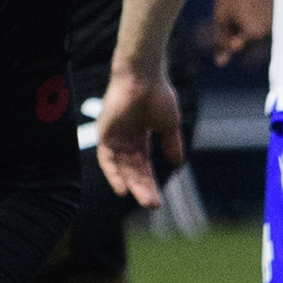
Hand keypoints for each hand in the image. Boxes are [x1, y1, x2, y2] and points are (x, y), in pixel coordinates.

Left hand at [95, 67, 182, 208]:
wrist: (145, 77)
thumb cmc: (158, 95)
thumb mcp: (169, 125)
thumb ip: (172, 144)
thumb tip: (178, 164)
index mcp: (138, 137)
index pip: (142, 167)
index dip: (149, 183)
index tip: (158, 200)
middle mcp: (124, 139)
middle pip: (132, 171)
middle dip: (143, 188)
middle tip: (153, 204)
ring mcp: (113, 137)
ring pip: (121, 168)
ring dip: (131, 185)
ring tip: (144, 200)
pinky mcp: (104, 133)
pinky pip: (106, 159)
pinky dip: (113, 174)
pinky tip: (121, 189)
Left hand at [206, 0, 271, 62]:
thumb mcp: (222, 16)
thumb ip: (222, 41)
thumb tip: (221, 63)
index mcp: (254, 34)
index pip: (236, 48)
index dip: (225, 34)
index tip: (224, 17)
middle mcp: (269, 31)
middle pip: (248, 42)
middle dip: (236, 31)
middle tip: (231, 9)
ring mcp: (276, 22)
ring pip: (257, 32)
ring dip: (246, 24)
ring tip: (240, 3)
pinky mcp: (279, 12)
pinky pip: (264, 22)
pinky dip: (255, 16)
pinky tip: (248, 3)